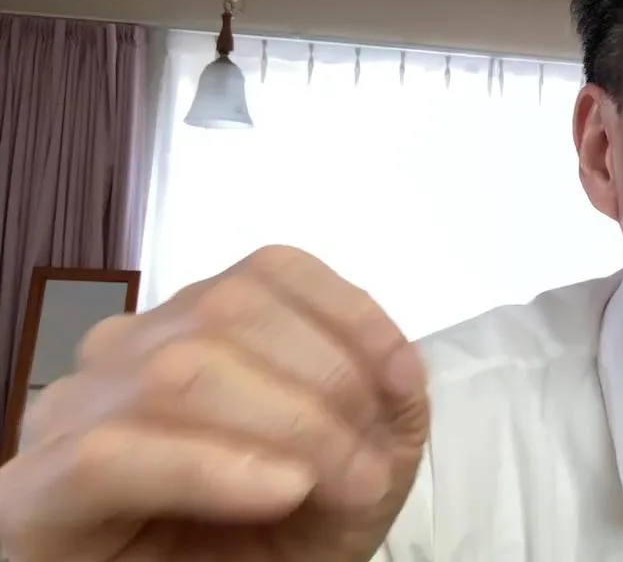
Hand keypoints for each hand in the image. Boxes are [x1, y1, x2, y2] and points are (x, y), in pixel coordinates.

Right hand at [0, 246, 428, 561]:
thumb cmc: (273, 542)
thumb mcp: (357, 467)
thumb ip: (385, 405)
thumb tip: (400, 363)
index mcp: (197, 328)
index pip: (269, 271)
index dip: (348, 314)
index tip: (403, 378)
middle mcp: (128, 351)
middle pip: (230, 311)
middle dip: (327, 383)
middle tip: (372, 464)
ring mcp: (73, 412)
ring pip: (181, 371)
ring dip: (291, 428)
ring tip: (343, 486)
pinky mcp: (35, 491)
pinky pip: (116, 454)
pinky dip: (212, 466)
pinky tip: (279, 491)